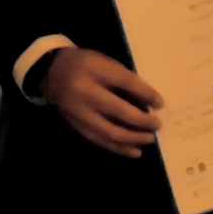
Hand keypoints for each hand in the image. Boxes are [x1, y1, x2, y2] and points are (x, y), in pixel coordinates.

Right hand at [46, 48, 161, 158]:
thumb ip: (124, 79)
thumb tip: (149, 103)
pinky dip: (119, 147)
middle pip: (119, 110)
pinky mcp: (76, 125)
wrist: (52, 72)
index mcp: (93, 69)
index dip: (145, 94)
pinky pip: (100, 140)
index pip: (125, 82)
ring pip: (110, 131)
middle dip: (142, 120)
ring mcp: (79, 112)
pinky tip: (135, 151)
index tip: (160, 104)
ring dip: (133, 138)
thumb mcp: (105, 62)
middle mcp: (84, 91)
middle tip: (157, 124)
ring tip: (150, 138)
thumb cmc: (86, 65)